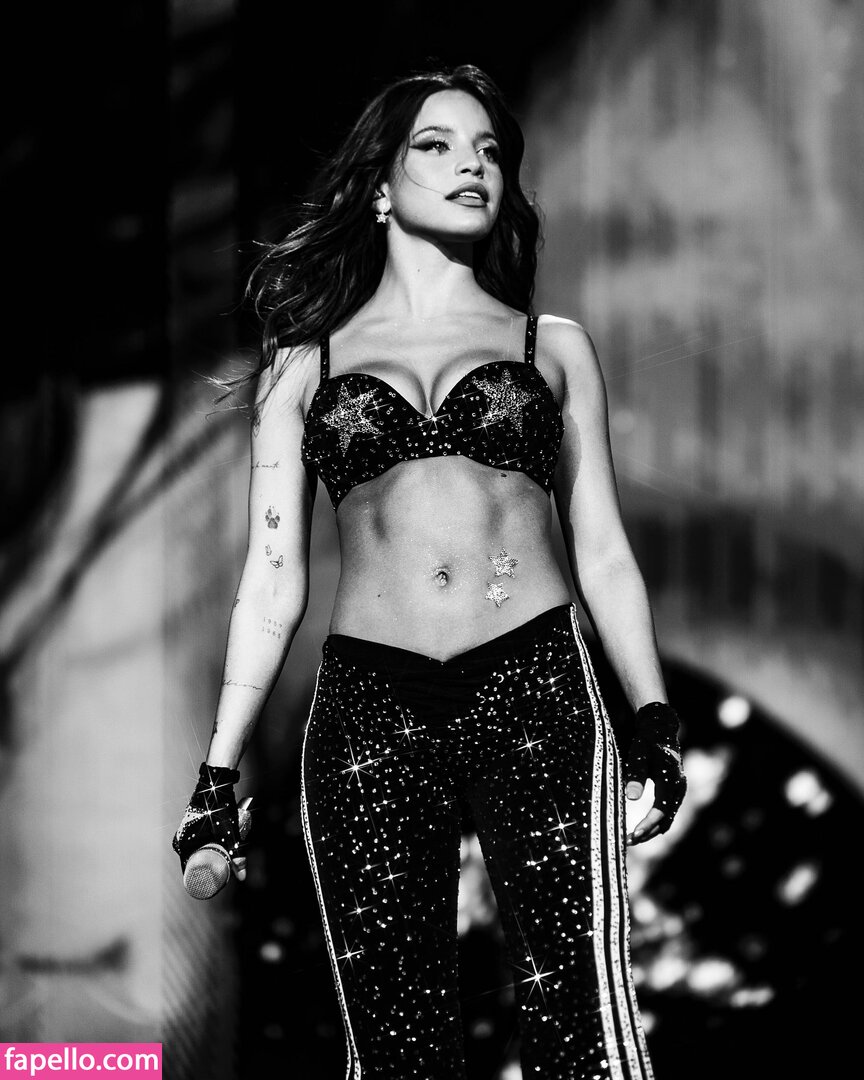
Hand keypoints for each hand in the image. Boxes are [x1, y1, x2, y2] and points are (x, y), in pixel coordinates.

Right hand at [172, 762, 249, 882]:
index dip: (198, 881)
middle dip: (204, 871)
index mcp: (183, 844)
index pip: (188, 870)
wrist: (215, 784)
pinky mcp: (192, 824)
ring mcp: (185, 830)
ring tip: (217, 868)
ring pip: (194, 851)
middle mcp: (181, 839)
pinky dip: (202, 849)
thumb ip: (237, 855)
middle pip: (192, 862)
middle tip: (218, 878)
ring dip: (204, 860)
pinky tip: (209, 854)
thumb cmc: (219, 809)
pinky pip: (194, 842)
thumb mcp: (230, 834)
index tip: (211, 886)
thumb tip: (242, 877)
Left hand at [625, 702, 686, 844]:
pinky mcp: (674, 792)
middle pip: (666, 819)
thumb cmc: (647, 742)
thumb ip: (636, 775)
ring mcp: (679, 791)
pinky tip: (641, 830)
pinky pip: (667, 813)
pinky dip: (655, 823)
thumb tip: (631, 798)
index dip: (647, 824)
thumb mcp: (638, 754)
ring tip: (631, 838)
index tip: (633, 835)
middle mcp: (679, 788)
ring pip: (667, 819)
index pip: (661, 810)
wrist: (660, 731)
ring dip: (651, 830)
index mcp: (672, 780)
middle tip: (627, 841)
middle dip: (648, 832)